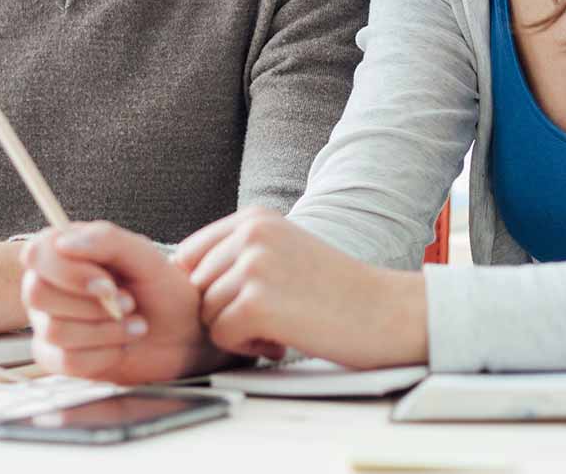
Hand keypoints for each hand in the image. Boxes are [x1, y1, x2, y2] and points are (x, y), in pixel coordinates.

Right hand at [21, 220, 221, 383]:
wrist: (183, 335)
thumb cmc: (164, 290)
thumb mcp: (145, 256)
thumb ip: (106, 240)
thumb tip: (63, 242)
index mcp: (64, 251)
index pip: (37, 255)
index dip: (69, 273)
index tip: (108, 284)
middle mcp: (49, 285)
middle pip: (37, 294)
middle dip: (92, 305)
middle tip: (129, 303)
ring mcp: (49, 322)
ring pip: (55, 330)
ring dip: (105, 331)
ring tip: (133, 324)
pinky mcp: (58, 357)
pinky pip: (65, 361)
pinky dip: (103, 356)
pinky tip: (120, 346)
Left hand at [176, 207, 427, 369]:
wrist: (387, 312)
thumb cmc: (337, 290)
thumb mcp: (285, 250)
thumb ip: (238, 253)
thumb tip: (178, 273)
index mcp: (255, 217)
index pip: (190, 254)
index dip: (209, 288)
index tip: (246, 299)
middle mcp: (251, 234)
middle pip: (196, 288)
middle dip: (225, 311)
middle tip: (274, 315)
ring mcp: (253, 267)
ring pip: (206, 314)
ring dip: (237, 331)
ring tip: (282, 324)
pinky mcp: (257, 304)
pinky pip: (222, 337)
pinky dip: (248, 348)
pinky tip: (283, 339)